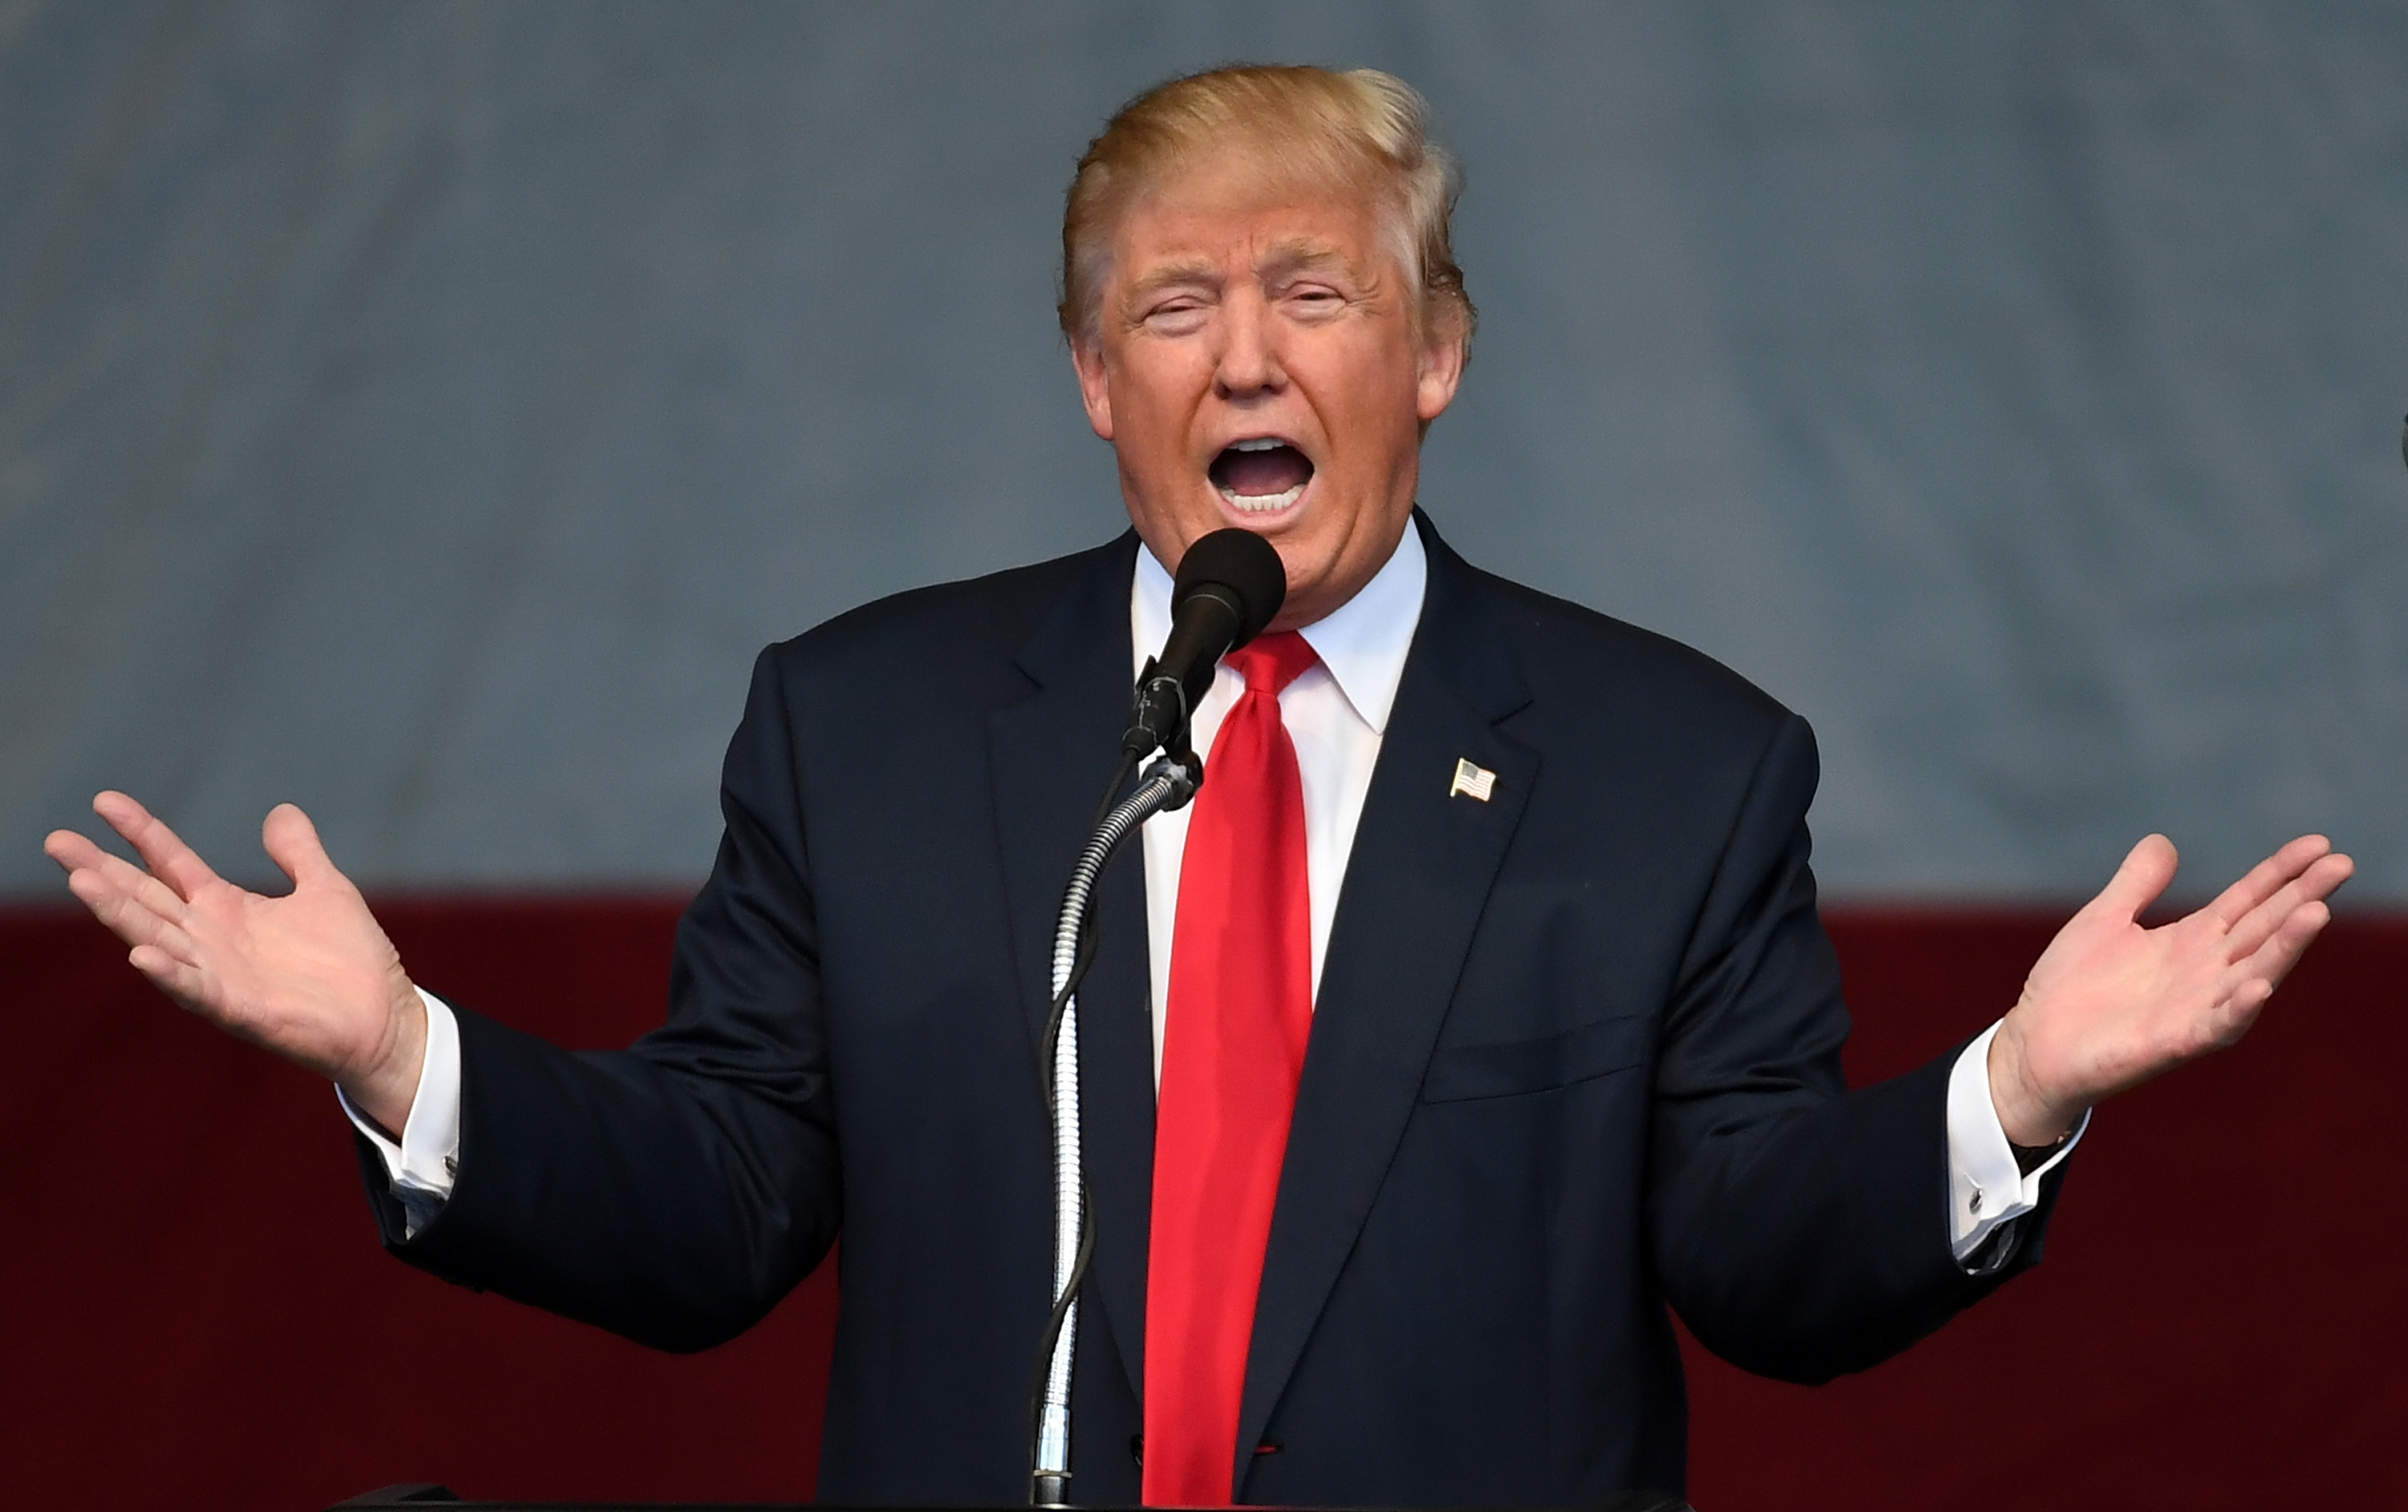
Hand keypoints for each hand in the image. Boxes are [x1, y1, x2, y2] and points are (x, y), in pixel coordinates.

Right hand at [44, 792, 425, 1132]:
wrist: (383, 1017)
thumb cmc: (351, 958)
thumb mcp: (325, 889)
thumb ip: (298, 852)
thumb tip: (280, 811)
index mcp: (227, 908)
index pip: (171, 863)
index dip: (140, 832)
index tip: (104, 800)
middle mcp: (211, 939)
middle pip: (145, 897)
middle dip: (101, 870)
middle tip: (57, 841)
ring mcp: (219, 974)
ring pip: (156, 938)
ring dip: (119, 914)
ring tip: (82, 881)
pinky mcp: (238, 1009)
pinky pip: (195, 989)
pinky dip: (169, 973)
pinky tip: (141, 955)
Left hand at [1988, 833, 2353, 1144]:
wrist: (2036, 1042)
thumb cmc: (2072, 985)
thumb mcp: (2104, 920)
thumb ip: (2137, 884)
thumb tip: (2164, 841)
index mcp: (2193, 940)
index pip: (2249, 899)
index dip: (2281, 872)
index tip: (2320, 844)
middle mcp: (2207, 971)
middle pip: (2264, 929)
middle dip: (2303, 899)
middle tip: (2342, 865)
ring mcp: (2197, 1007)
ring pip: (2254, 973)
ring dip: (2285, 948)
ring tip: (2316, 914)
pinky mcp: (2175, 1041)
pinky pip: (2216, 1024)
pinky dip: (2238, 1008)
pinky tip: (2257, 987)